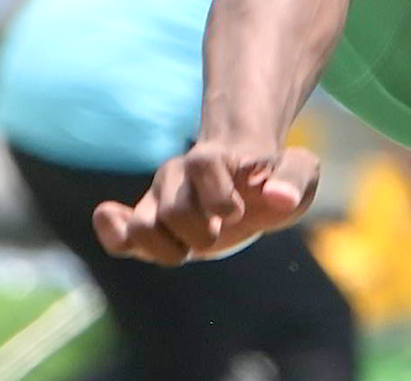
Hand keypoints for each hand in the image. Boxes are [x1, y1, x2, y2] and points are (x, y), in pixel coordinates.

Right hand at [93, 141, 320, 265]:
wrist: (252, 185)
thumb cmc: (275, 178)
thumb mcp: (299, 171)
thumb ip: (294, 180)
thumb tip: (277, 198)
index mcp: (217, 159)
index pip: (203, 164)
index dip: (217, 194)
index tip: (237, 213)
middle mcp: (181, 173)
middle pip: (174, 207)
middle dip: (199, 232)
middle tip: (219, 233)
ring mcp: (160, 197)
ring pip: (143, 225)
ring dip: (165, 247)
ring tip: (187, 250)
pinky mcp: (150, 224)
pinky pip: (120, 232)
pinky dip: (113, 233)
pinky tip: (112, 222)